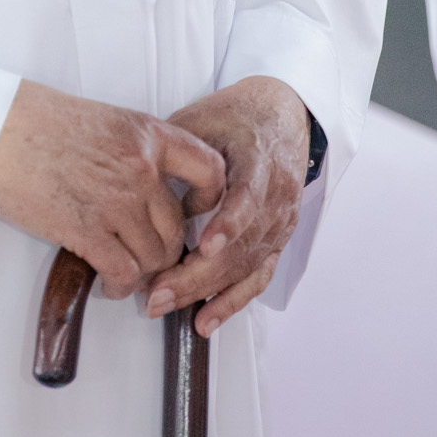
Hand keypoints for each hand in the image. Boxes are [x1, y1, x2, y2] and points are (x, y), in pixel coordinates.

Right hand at [0, 80, 225, 301]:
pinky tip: (108, 283)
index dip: (210, 199)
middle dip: (167, 252)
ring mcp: (117, 200)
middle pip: (178, 227)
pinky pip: (124, 271)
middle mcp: (143, 167)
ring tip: (125, 272)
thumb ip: (133, 149)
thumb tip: (145, 185)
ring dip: (143, 272)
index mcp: (149, 133)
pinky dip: (120, 285)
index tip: (193, 212)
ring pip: (155, 256)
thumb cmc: (37, 119)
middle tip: (149, 259)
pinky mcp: (87, 229)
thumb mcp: (104, 119)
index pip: (210, 170)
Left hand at [144, 76, 310, 338]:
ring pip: (246, 266)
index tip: (204, 247)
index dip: (229, 223)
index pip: (249, 196)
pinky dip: (231, 301)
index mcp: (261, 160)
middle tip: (157, 292)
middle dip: (198, 274)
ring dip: (206, 291)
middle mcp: (277, 196)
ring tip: (166, 304)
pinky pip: (257, 277)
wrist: (281, 116)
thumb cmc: (236, 117)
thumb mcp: (203, 120)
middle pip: (242, 245)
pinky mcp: (276, 240)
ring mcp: (280, 222)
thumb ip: (182, 155)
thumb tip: (155, 197)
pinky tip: (206, 320)